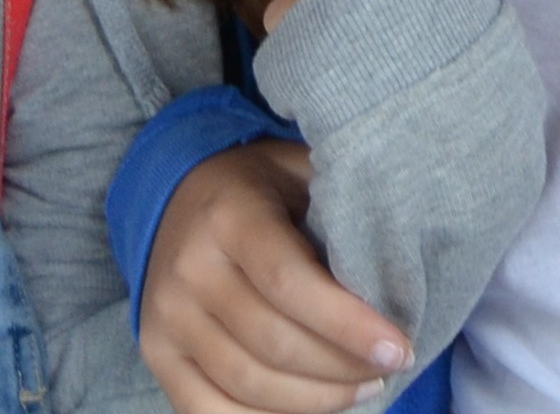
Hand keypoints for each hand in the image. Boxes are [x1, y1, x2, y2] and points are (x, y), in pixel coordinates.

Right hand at [140, 139, 411, 413]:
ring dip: (317, 400)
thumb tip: (402, 269)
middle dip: (343, 369)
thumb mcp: (302, 171)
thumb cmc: (262, 187)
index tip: (400, 348)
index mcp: (230, 216)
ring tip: (360, 388)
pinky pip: (209, 412)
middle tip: (388, 369)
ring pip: (249, 384)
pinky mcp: (157, 354)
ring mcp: (166, 317)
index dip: (349, 325)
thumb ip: (341, 209)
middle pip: (274, 343)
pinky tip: (311, 409)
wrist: (176, 192)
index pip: (290, 283)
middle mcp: (189, 268)